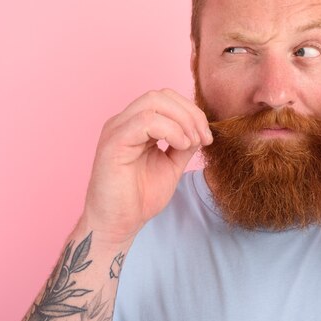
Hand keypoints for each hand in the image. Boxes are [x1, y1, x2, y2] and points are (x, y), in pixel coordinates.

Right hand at [82, 89, 211, 242]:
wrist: (118, 225)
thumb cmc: (140, 198)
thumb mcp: (171, 164)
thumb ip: (184, 144)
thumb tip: (200, 128)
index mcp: (136, 125)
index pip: (166, 99)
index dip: (191, 112)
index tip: (207, 137)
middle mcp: (124, 122)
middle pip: (161, 95)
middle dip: (190, 113)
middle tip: (203, 139)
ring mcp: (116, 130)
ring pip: (153, 102)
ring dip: (182, 120)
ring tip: (191, 144)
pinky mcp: (113, 143)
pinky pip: (145, 121)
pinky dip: (170, 130)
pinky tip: (180, 146)